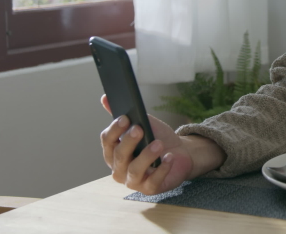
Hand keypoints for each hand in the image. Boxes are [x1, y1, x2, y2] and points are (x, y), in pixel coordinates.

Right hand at [99, 95, 224, 194]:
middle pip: (118, 155)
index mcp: (114, 152)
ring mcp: (133, 180)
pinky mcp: (150, 188)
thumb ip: (124, 115)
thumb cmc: (157, 138)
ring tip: (158, 144)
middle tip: (139, 128)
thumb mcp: (143, 123)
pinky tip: (168, 158)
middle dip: (128, 141)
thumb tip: (105, 97)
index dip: (114, 130)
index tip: (125, 118)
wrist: (180, 152)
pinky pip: (153, 181)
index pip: (107, 141)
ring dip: (146, 156)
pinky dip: (161, 169)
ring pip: (134, 170)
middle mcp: (119, 169)